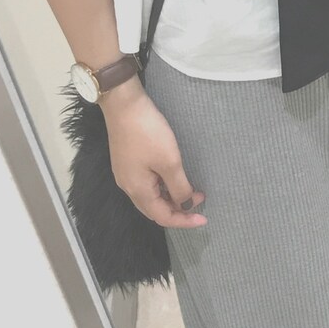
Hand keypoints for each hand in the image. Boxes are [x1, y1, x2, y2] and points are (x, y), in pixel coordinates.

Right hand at [102, 79, 207, 227]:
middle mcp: (129, 187)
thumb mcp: (169, 161)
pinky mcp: (127, 162)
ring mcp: (126, 174)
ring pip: (151, 197)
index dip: (184, 221)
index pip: (163, 217)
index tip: (204, 219)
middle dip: (178, 211)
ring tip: (191, 192)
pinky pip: (147, 185)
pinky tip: (174, 180)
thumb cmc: (148, 133)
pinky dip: (163, 187)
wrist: (124, 105)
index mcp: (138, 191)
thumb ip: (179, 187)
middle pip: (155, 210)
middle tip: (200, 202)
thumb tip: (186, 206)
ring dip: (171, 198)